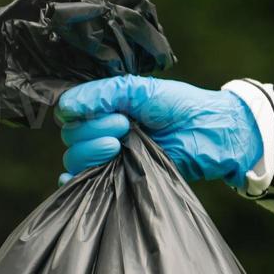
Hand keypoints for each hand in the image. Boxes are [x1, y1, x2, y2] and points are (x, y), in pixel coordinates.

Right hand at [55, 76, 261, 186]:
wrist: (207, 134)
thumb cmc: (179, 107)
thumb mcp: (140, 89)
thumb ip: (104, 93)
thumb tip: (66, 106)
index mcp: (105, 107)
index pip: (70, 112)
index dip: (82, 113)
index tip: (113, 112)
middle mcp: (101, 130)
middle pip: (71, 135)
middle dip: (93, 130)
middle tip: (124, 126)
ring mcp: (107, 156)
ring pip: (74, 158)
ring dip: (92, 151)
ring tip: (119, 146)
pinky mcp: (115, 178)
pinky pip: (80, 184)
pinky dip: (74, 181)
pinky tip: (81, 177)